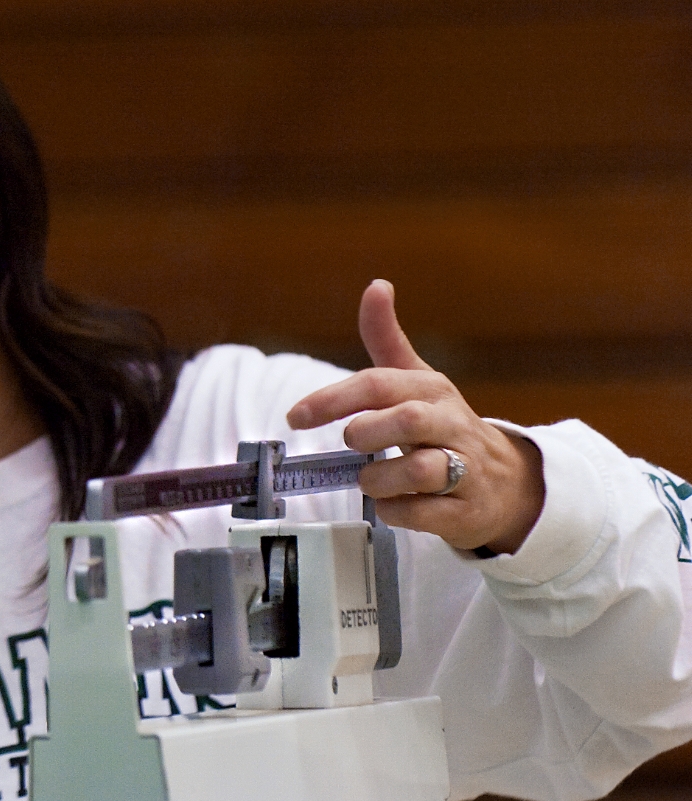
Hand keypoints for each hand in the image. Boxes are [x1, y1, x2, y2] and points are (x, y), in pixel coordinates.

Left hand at [286, 279, 543, 553]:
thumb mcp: (417, 381)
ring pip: (422, 470)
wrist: (505, 482)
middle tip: (351, 443)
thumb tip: (376, 286)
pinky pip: (426, 514)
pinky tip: (394, 505)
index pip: (379, 383)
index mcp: (432, 390)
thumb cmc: (444, 428)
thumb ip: (387, 340)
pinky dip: (399, 512)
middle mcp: (452, 424)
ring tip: (370, 481)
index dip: (332, 398)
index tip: (295, 416)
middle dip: (368, 432)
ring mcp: (466, 469)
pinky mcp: (468, 511)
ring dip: (380, 479)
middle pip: (408, 418)